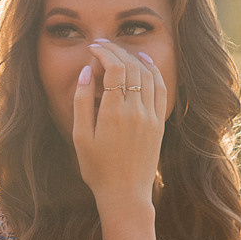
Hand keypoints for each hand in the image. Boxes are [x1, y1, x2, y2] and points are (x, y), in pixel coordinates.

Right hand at [72, 42, 166, 207]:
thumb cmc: (97, 168)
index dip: (105, 52)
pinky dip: (153, 72)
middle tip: (103, 45)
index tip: (94, 48)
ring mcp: (151, 116)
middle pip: (131, 67)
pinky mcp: (160, 123)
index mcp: (114, 113)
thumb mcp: (80, 136)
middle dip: (116, 51)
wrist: (126, 194)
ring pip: (147, 75)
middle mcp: (136, 111)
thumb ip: (82, 102)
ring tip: (119, 51)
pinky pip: (160, 89)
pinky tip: (144, 63)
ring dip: (133, 58)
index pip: (115, 68)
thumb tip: (88, 71)